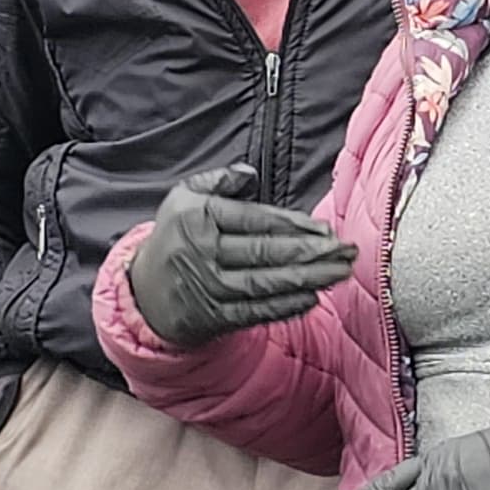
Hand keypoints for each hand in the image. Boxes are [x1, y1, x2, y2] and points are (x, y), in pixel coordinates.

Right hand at [128, 163, 355, 345]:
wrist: (144, 293)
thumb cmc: (176, 237)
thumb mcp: (184, 197)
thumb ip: (218, 180)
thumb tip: (249, 173)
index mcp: (198, 217)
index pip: (255, 220)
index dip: (294, 225)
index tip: (326, 230)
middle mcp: (202, 253)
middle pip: (264, 252)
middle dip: (311, 253)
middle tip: (346, 251)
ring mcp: (208, 288)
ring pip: (265, 284)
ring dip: (307, 279)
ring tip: (340, 272)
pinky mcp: (214, 317)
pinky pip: (255, 312)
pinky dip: (285, 307)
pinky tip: (312, 297)